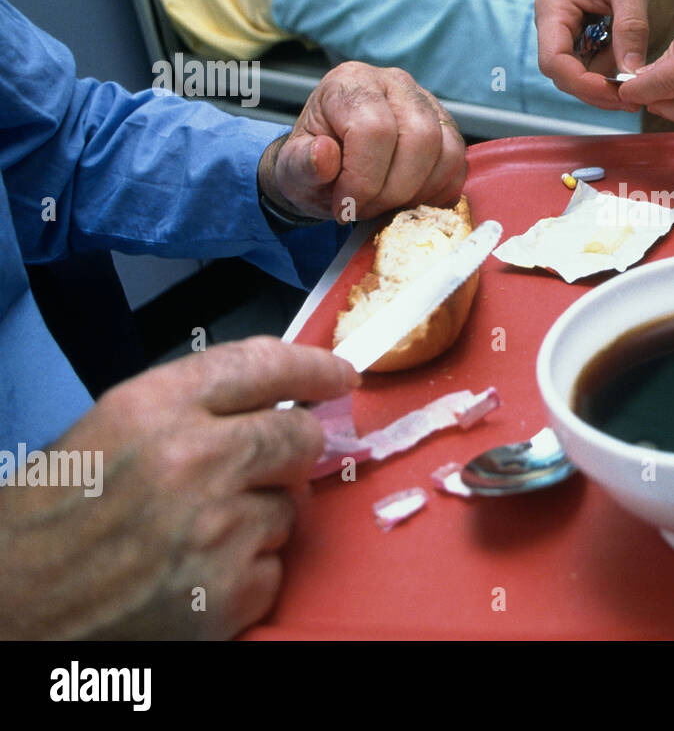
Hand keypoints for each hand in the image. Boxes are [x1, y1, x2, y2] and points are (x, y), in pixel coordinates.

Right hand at [0, 337, 357, 638]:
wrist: (4, 609)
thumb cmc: (43, 524)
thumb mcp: (105, 433)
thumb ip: (190, 411)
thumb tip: (270, 403)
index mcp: (151, 408)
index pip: (263, 365)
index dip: (312, 367)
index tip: (338, 373)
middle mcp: (190, 460)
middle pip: (300, 435)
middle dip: (294, 449)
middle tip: (271, 465)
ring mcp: (213, 529)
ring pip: (290, 508)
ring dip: (260, 522)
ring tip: (194, 537)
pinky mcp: (225, 593)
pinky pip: (276, 570)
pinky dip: (248, 578)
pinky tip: (195, 578)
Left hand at [259, 62, 467, 222]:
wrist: (331, 165)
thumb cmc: (313, 163)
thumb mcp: (292, 169)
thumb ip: (301, 165)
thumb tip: (324, 156)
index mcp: (352, 82)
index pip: (374, 129)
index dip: (363, 179)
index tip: (345, 206)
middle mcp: (396, 84)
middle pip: (420, 138)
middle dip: (394, 190)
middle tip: (367, 210)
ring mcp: (429, 104)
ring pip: (447, 151)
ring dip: (418, 193)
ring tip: (387, 206)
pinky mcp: (448, 129)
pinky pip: (459, 165)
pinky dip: (438, 193)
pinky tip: (408, 202)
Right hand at [535, 0, 656, 110]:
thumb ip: (631, 29)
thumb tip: (632, 74)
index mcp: (553, 9)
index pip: (554, 61)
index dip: (582, 84)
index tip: (616, 92)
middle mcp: (552, 23)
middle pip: (564, 74)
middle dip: (596, 91)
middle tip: (633, 100)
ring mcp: (565, 31)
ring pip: (578, 74)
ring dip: (606, 85)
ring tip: (639, 86)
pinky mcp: (580, 36)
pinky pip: (591, 64)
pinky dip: (610, 73)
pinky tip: (632, 70)